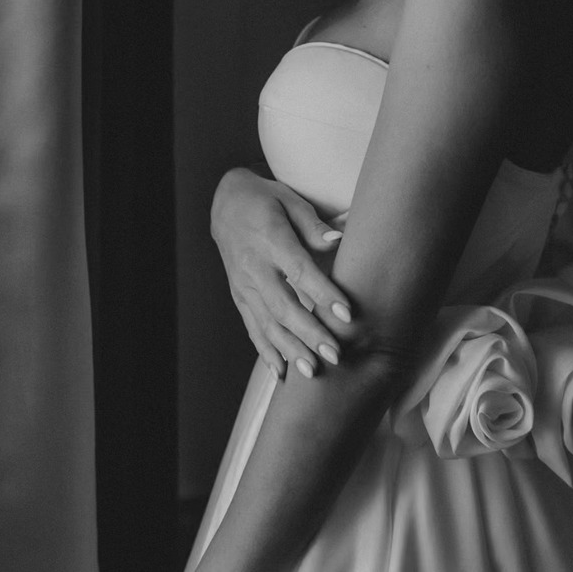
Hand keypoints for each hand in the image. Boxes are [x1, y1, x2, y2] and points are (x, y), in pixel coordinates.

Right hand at [211, 167, 354, 380]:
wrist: (225, 203)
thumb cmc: (265, 199)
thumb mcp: (290, 200)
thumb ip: (312, 224)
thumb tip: (337, 240)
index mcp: (270, 239)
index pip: (299, 270)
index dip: (323, 293)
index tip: (346, 313)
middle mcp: (254, 267)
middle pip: (283, 305)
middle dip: (310, 334)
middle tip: (336, 354)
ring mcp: (243, 284)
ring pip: (267, 323)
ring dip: (290, 349)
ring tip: (313, 372)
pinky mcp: (239, 295)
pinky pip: (252, 327)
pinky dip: (266, 350)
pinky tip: (282, 372)